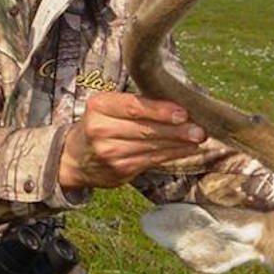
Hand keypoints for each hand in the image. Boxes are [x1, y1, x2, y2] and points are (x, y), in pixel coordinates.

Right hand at [59, 92, 206, 190]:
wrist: (74, 158)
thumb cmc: (99, 125)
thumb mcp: (107, 107)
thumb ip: (134, 104)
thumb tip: (177, 103)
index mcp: (99, 106)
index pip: (133, 107)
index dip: (160, 110)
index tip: (183, 112)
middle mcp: (101, 129)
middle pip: (145, 129)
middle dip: (176, 130)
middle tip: (199, 129)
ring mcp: (110, 153)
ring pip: (151, 147)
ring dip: (179, 143)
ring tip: (198, 138)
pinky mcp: (120, 170)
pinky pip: (152, 161)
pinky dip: (172, 154)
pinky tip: (187, 149)